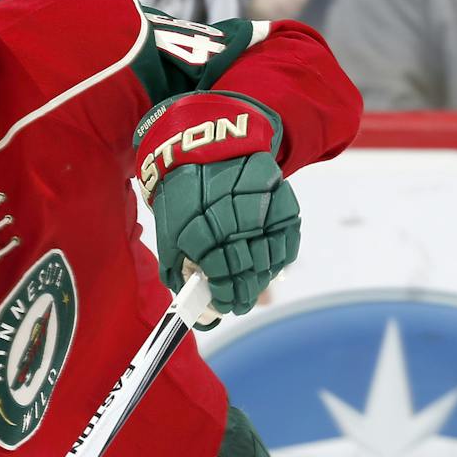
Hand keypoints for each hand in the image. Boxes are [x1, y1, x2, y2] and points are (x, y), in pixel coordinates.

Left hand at [135, 94, 300, 320]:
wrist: (201, 145)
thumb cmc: (180, 196)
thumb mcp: (168, 235)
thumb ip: (181, 273)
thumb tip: (200, 311)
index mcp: (199, 232)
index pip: (220, 277)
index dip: (225, 297)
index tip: (225, 305)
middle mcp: (231, 221)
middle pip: (248, 272)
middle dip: (244, 293)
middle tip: (241, 301)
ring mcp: (258, 208)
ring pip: (271, 257)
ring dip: (263, 276)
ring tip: (255, 282)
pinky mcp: (279, 195)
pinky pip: (288, 235)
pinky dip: (283, 253)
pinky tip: (271, 260)